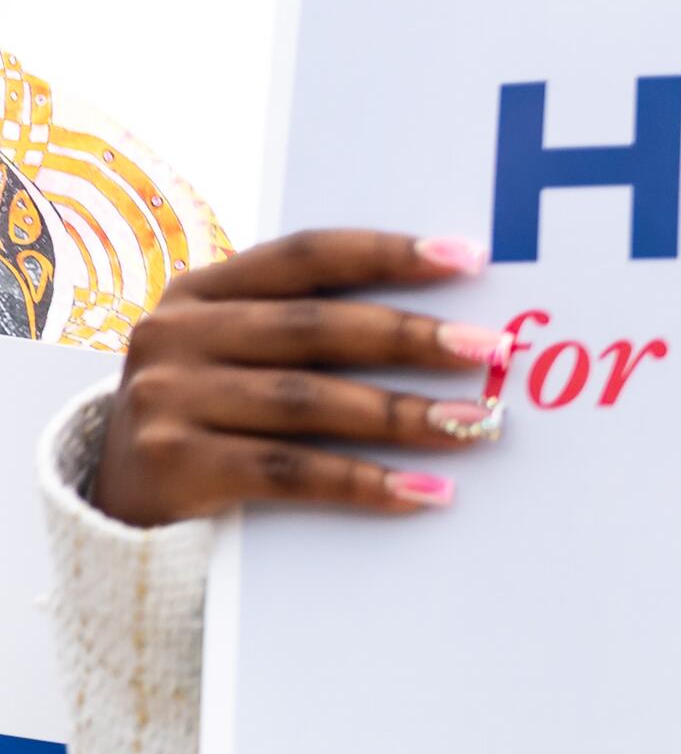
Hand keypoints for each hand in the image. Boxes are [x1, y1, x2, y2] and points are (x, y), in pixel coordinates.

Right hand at [96, 231, 510, 528]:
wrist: (117, 500)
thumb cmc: (208, 411)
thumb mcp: (233, 352)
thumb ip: (304, 325)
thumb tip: (448, 322)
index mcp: (201, 289)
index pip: (307, 255)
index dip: (388, 253)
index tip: (469, 258)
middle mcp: (176, 334)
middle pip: (315, 328)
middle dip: (412, 337)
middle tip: (491, 349)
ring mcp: (167, 397)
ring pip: (307, 401)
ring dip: (401, 414)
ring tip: (474, 425)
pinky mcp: (171, 464)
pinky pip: (287, 471)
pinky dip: (362, 482)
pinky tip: (422, 492)